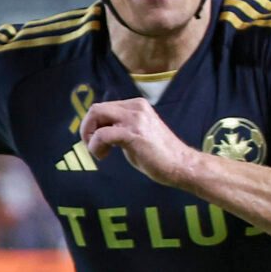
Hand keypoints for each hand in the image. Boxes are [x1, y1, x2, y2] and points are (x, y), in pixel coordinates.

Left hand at [81, 97, 197, 186]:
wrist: (182, 166)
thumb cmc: (161, 156)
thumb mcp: (138, 133)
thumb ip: (121, 127)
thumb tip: (99, 131)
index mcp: (137, 105)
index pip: (104, 107)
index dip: (93, 124)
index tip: (95, 140)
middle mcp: (136, 107)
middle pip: (96, 108)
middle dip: (87, 128)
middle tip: (90, 145)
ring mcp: (135, 119)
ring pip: (96, 115)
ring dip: (90, 135)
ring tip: (98, 152)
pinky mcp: (133, 133)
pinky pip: (102, 134)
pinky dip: (96, 146)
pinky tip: (102, 156)